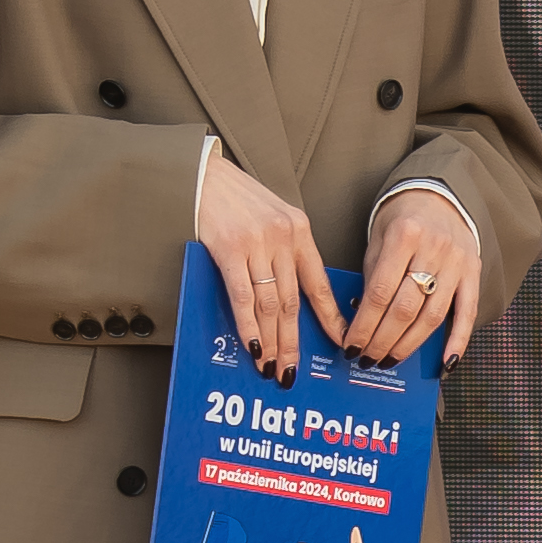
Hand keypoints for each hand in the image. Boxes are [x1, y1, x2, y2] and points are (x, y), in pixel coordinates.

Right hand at [195, 156, 345, 379]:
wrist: (201, 172)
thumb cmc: (234, 196)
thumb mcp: (271, 216)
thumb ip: (283, 249)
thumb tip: (286, 294)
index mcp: (299, 231)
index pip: (319, 283)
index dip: (330, 317)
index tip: (340, 342)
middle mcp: (283, 237)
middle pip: (293, 301)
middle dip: (294, 341)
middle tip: (294, 370)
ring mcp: (257, 243)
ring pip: (271, 304)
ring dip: (272, 341)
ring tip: (273, 366)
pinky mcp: (229, 249)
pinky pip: (243, 297)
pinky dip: (249, 326)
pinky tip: (254, 347)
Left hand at [343, 185, 481, 366]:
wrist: (438, 195)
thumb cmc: (403, 219)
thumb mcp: (379, 239)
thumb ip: (373, 276)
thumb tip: (363, 320)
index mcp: (404, 236)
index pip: (379, 293)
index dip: (364, 325)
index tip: (352, 345)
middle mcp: (433, 250)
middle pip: (405, 309)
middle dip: (383, 340)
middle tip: (368, 359)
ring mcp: (456, 263)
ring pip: (433, 317)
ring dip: (409, 345)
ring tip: (390, 360)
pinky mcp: (473, 273)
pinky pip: (468, 312)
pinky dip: (458, 340)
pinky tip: (446, 362)